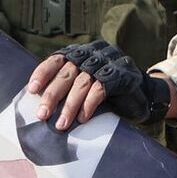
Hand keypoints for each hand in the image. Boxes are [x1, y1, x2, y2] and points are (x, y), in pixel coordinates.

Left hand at [27, 40, 175, 129]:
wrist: (144, 96)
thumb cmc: (108, 94)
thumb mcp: (85, 85)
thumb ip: (68, 87)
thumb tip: (40, 104)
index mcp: (81, 52)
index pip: (57, 59)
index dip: (43, 73)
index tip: (32, 89)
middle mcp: (93, 53)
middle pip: (67, 73)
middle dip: (52, 95)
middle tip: (42, 114)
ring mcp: (109, 62)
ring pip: (82, 83)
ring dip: (69, 106)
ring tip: (61, 124)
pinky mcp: (122, 75)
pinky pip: (100, 89)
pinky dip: (88, 104)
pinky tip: (82, 119)